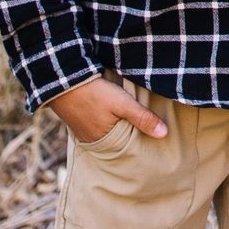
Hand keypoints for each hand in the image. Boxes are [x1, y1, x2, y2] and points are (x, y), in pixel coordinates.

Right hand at [49, 76, 167, 144]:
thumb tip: (164, 134)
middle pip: (118, 142)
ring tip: (132, 124)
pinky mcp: (79, 122)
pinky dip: (107, 123)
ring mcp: (84, 133)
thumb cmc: (95, 93)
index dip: (140, 143)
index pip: (128, 148)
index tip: (154, 142)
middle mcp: (93, 142)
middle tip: (147, 134)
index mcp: (105, 142)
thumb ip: (143, 118)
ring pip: (108, 134)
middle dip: (130, 138)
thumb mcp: (122, 104)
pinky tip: (113, 117)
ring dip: (118, 129)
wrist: (63, 80)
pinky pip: (98, 127)